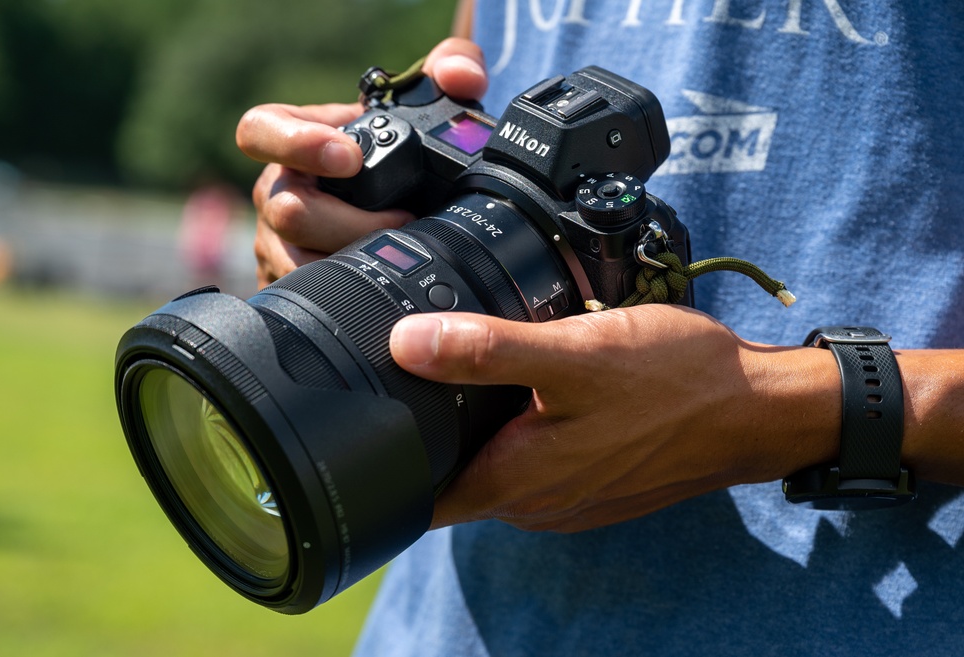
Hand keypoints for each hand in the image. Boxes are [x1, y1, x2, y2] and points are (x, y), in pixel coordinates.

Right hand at [235, 37, 488, 287]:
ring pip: (295, 260)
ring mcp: (276, 239)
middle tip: (404, 221)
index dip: (298, 144)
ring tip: (397, 254)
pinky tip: (378, 289)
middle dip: (351, 223)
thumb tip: (461, 77)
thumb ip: (454, 69)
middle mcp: (278, 188)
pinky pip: (301, 294)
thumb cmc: (403, 152)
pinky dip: (342, 295)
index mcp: (296, 137)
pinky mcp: (286, 280)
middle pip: (288, 210)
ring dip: (350, 263)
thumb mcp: (431, 104)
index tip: (350, 157)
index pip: (260, 130)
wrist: (402, 207)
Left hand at [388, 306, 841, 532]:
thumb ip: (488, 352)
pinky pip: (531, 461)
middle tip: (406, 376)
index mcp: (518, 481)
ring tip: (459, 376)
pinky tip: (523, 389)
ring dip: (473, 432)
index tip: (360, 424)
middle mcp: (536, 502)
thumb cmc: (673, 381)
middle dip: (425, 438)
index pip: (421, 498)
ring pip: (492, 468)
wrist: (755, 408)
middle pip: (452, 480)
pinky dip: (514, 432)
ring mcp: (566, 496)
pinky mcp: (591, 479)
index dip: (384, 468)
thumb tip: (405, 345)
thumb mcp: (573, 354)